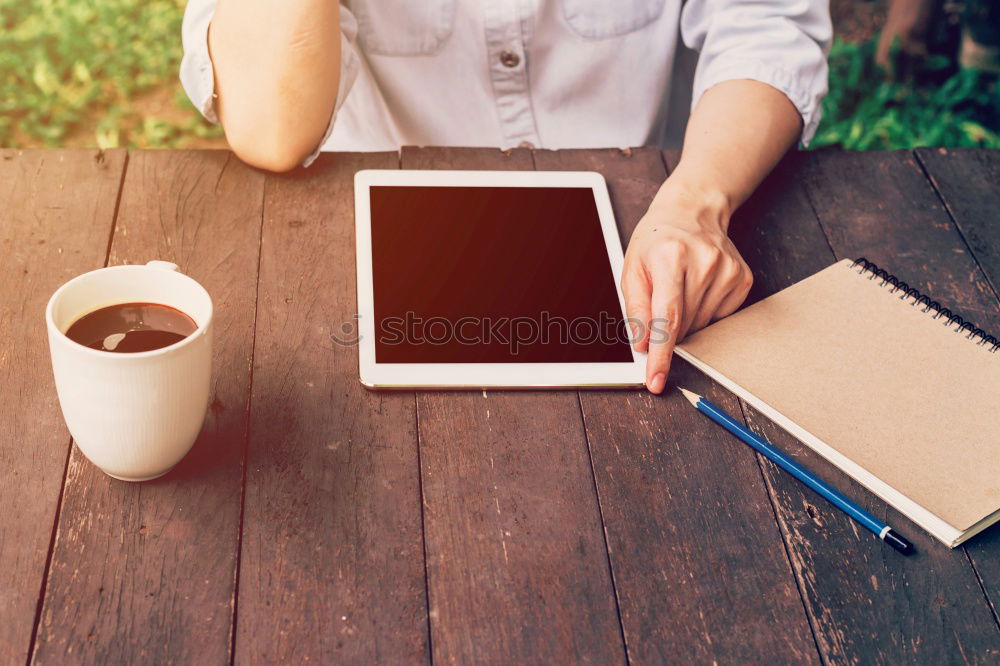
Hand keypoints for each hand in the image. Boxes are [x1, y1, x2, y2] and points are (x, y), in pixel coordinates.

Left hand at [622, 179, 752, 393]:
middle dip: (667, 330)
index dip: (661, 354)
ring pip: (701, 326)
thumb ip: (635, 309)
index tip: (656, 380)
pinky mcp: (742, 279)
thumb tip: (643, 346)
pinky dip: (703, 313)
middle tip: (661, 302)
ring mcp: (728, 271)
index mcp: (670, 258)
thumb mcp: (632, 269)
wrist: (692, 212)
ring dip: (686, 321)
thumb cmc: (656, 242)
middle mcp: (704, 263)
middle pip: (683, 326)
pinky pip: (718, 318)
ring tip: (680, 289)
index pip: (667, 318)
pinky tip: (698, 289)